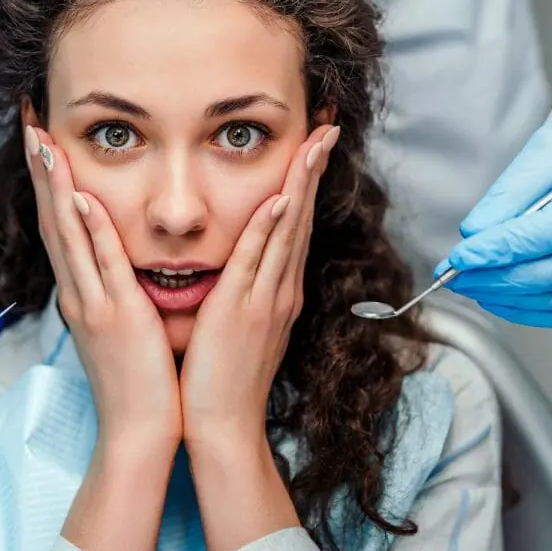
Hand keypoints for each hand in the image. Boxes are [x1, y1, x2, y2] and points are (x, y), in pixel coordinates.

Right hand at [25, 126, 180, 446]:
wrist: (138, 427)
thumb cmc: (137, 377)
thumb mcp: (118, 325)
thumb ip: (112, 289)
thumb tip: (114, 259)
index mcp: (82, 292)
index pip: (59, 225)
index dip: (49, 181)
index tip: (42, 140)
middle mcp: (79, 292)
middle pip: (52, 219)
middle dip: (41, 168)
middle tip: (30, 121)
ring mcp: (94, 302)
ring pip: (68, 234)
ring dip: (55, 186)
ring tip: (43, 142)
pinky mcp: (117, 316)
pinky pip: (102, 266)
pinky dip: (90, 230)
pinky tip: (81, 197)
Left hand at [180, 124, 337, 445]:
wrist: (223, 425)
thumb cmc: (225, 377)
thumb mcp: (243, 327)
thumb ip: (248, 292)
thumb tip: (246, 268)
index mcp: (279, 291)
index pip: (295, 225)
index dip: (306, 183)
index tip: (313, 146)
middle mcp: (281, 289)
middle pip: (302, 217)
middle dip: (314, 169)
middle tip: (328, 125)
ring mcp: (266, 299)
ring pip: (288, 230)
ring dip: (301, 183)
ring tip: (315, 141)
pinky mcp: (241, 311)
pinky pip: (257, 262)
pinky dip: (270, 229)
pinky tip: (280, 198)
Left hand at [436, 100, 551, 327]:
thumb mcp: (546, 150)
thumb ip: (509, 195)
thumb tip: (475, 233)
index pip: (543, 236)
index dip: (494, 251)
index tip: (459, 257)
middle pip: (549, 276)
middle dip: (493, 279)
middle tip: (454, 275)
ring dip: (505, 298)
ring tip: (471, 284)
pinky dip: (529, 309)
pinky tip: (500, 297)